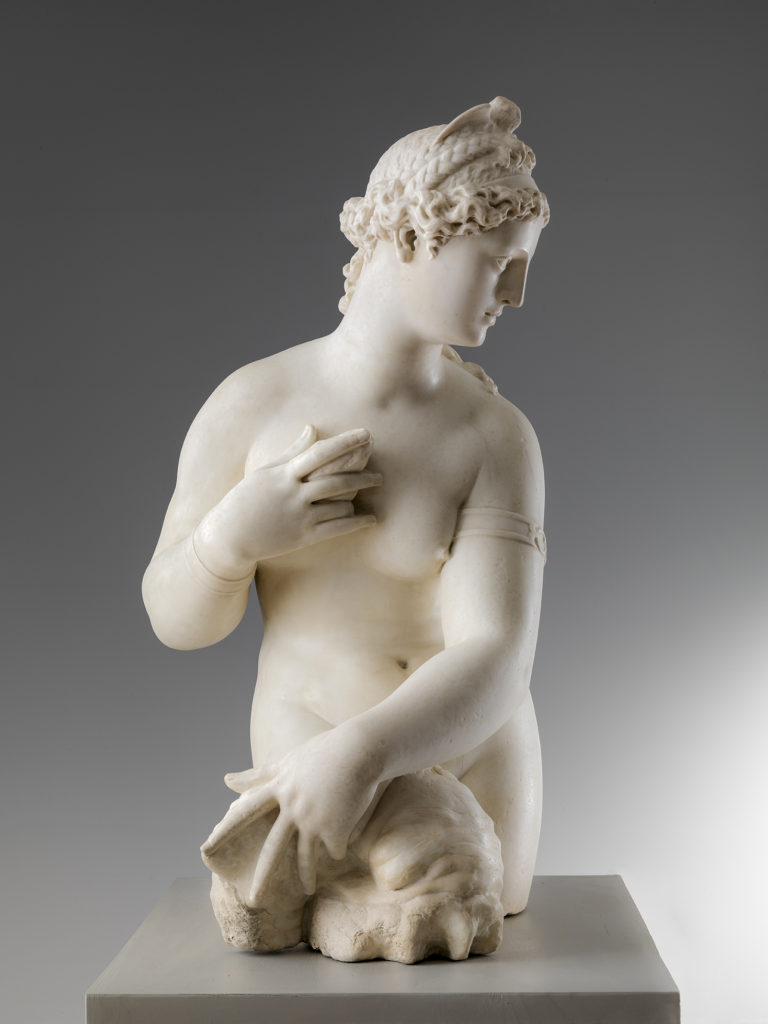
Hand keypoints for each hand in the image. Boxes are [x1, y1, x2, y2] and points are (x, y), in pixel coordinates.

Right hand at [193, 425, 380, 577]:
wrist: (228, 536)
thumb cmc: (245, 500)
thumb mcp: (266, 472)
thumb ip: (292, 451)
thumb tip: (311, 427)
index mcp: (284, 473)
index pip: (320, 452)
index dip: (345, 442)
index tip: (366, 434)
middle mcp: (293, 494)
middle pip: (336, 480)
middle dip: (362, 474)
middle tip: (380, 474)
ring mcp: (299, 516)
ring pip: (340, 504)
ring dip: (359, 496)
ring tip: (373, 490)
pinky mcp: (303, 537)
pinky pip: (337, 528)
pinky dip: (357, 522)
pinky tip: (371, 519)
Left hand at [202, 725, 384, 899]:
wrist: (360, 749)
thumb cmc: (325, 752)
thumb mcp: (289, 760)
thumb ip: (257, 774)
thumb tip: (225, 780)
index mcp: (279, 789)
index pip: (246, 811)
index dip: (227, 828)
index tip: (207, 843)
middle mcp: (292, 807)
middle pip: (273, 848)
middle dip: (263, 876)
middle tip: (252, 900)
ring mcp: (313, 819)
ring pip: (306, 856)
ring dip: (307, 876)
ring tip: (307, 890)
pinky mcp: (335, 828)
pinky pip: (335, 847)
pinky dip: (339, 845)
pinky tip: (346, 838)